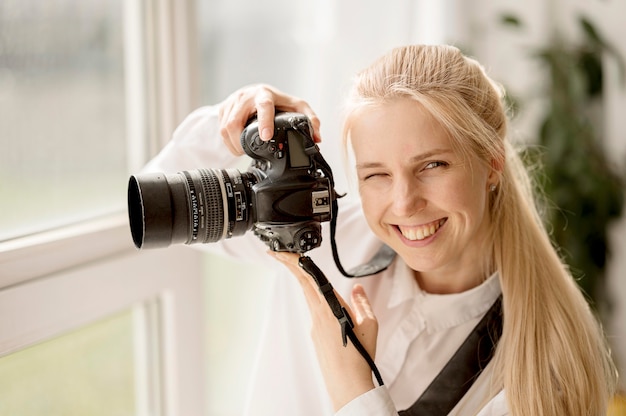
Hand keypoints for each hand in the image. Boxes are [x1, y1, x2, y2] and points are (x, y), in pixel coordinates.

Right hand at [217, 84, 321, 155]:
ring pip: (225, 127)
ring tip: (242, 151)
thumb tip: (317, 138)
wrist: (255, 92)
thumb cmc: (276, 100)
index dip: (264, 121)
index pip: (264, 106)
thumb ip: (310, 119)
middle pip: (235, 121)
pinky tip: (235, 145)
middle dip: (240, 141)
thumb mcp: (296, 106)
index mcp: (265, 94)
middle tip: (248, 153)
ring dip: (233, 144)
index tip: (266, 136)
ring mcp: (232, 102)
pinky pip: (220, 128)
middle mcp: (246, 97)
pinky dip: (227, 141)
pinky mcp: (222, 108)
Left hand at [269, 251, 377, 410]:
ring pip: (307, 296)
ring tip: (293, 264)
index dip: (297, 263)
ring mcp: (315, 325)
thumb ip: (362, 302)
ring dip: (300, 279)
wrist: (348, 384)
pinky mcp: (315, 334)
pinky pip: (313, 310)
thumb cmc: (360, 357)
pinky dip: (311, 296)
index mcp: (332, 307)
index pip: (311, 278)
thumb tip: (357, 287)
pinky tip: (315, 293)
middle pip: (303, 283)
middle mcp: (320, 314)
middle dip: (290, 266)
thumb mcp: (369, 325)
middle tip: (276, 253)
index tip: (286, 252)